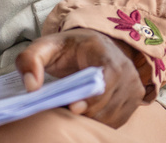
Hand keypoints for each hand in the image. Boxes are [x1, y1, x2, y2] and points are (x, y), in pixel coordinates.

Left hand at [16, 28, 145, 126]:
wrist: (92, 45)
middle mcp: (125, 67)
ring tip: (73, 108)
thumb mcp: (44, 46)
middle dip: (86, 111)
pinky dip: (101, 121)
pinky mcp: (135, 98)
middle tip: (65, 109)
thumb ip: (30, 60)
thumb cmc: (67, 48)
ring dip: (92, 118)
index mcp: (103, 51)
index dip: (92, 96)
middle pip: (109, 101)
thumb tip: (31, 86)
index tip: (73, 107)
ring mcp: (133, 84)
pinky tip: (86, 112)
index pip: (107, 78)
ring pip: (114, 114)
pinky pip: (118, 119)